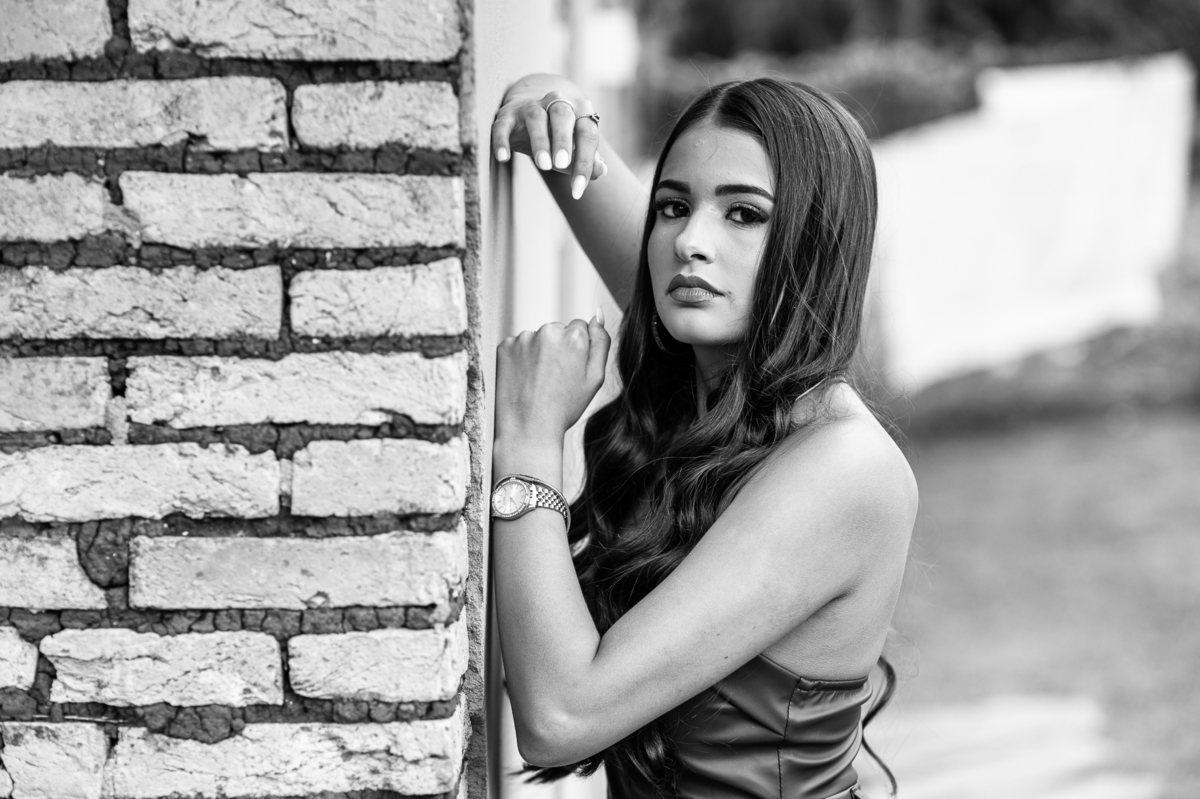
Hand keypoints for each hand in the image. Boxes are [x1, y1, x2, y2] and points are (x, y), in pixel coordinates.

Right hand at [492, 74, 606, 198]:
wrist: (528, 115)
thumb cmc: (557, 138)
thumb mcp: (574, 150)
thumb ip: (588, 161)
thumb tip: (601, 170)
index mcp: (580, 111)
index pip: (587, 134)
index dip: (584, 163)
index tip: (577, 190)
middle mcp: (557, 103)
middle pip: (563, 116)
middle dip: (563, 140)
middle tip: (560, 164)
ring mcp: (531, 107)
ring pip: (536, 117)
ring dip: (540, 140)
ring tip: (543, 165)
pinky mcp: (508, 115)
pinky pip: (503, 125)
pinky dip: (502, 140)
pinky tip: (503, 157)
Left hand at [495, 310, 609, 443]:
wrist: (528, 429)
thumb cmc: (564, 408)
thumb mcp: (595, 378)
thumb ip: (601, 341)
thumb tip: (598, 314)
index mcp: (574, 337)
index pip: (580, 328)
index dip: (577, 351)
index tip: (570, 371)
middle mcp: (548, 331)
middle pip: (558, 330)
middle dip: (558, 348)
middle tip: (554, 379)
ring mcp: (524, 338)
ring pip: (537, 338)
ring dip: (539, 353)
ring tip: (538, 382)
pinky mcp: (505, 346)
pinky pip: (518, 346)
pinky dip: (521, 359)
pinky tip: (524, 379)